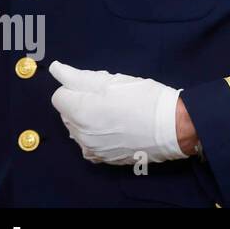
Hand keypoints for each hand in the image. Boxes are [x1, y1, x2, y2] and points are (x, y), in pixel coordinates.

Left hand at [48, 61, 187, 164]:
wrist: (173, 128)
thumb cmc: (145, 99)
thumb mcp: (113, 81)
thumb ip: (79, 77)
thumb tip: (56, 69)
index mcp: (80, 111)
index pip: (59, 96)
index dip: (77, 87)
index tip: (97, 87)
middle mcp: (79, 134)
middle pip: (67, 113)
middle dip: (82, 104)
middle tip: (110, 98)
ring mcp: (90, 149)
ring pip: (77, 130)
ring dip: (88, 120)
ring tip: (115, 114)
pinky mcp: (102, 159)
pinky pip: (88, 144)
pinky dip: (96, 136)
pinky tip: (115, 130)